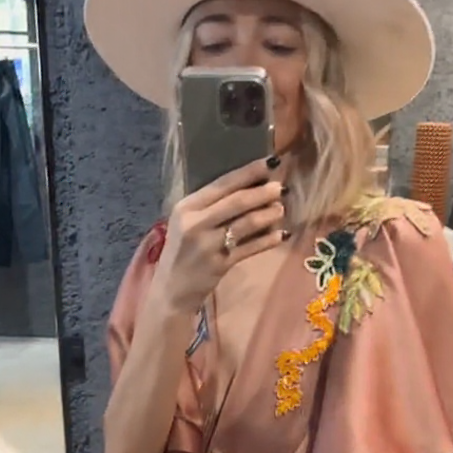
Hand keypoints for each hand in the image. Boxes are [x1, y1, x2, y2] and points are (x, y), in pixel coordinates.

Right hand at [152, 158, 285, 316]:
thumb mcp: (186, 223)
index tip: (270, 162)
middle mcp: (196, 223)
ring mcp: (208, 245)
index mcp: (186, 207)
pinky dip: (267, 240)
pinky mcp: (220, 265)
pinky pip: (249, 248)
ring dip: (268, 215)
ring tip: (281, 209)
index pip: (222, 184)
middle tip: (281, 187)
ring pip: (246, 224)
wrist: (170, 291)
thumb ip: (210, 207)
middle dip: (262, 192)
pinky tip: (281, 235)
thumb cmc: (181, 252)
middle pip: (236, 202)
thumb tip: (248, 187)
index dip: (249, 172)